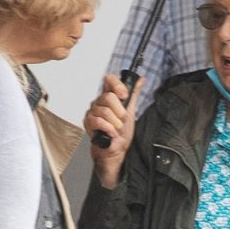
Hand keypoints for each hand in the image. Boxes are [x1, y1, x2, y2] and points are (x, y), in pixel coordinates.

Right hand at [85, 73, 139, 187]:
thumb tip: (141, 79)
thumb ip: (134, 94)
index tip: (124, 95)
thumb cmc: (121, 132)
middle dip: (120, 111)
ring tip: (117, 129)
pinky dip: (109, 129)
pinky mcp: (88, 122)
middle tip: (122, 120)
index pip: (109, 80)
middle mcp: (99, 102)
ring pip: (105, 111)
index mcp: (108, 96)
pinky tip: (111, 133)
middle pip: (108, 97)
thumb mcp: (131, 110)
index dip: (117, 85)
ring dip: (115, 123)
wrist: (116, 149)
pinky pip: (99, 121)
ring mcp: (92, 112)